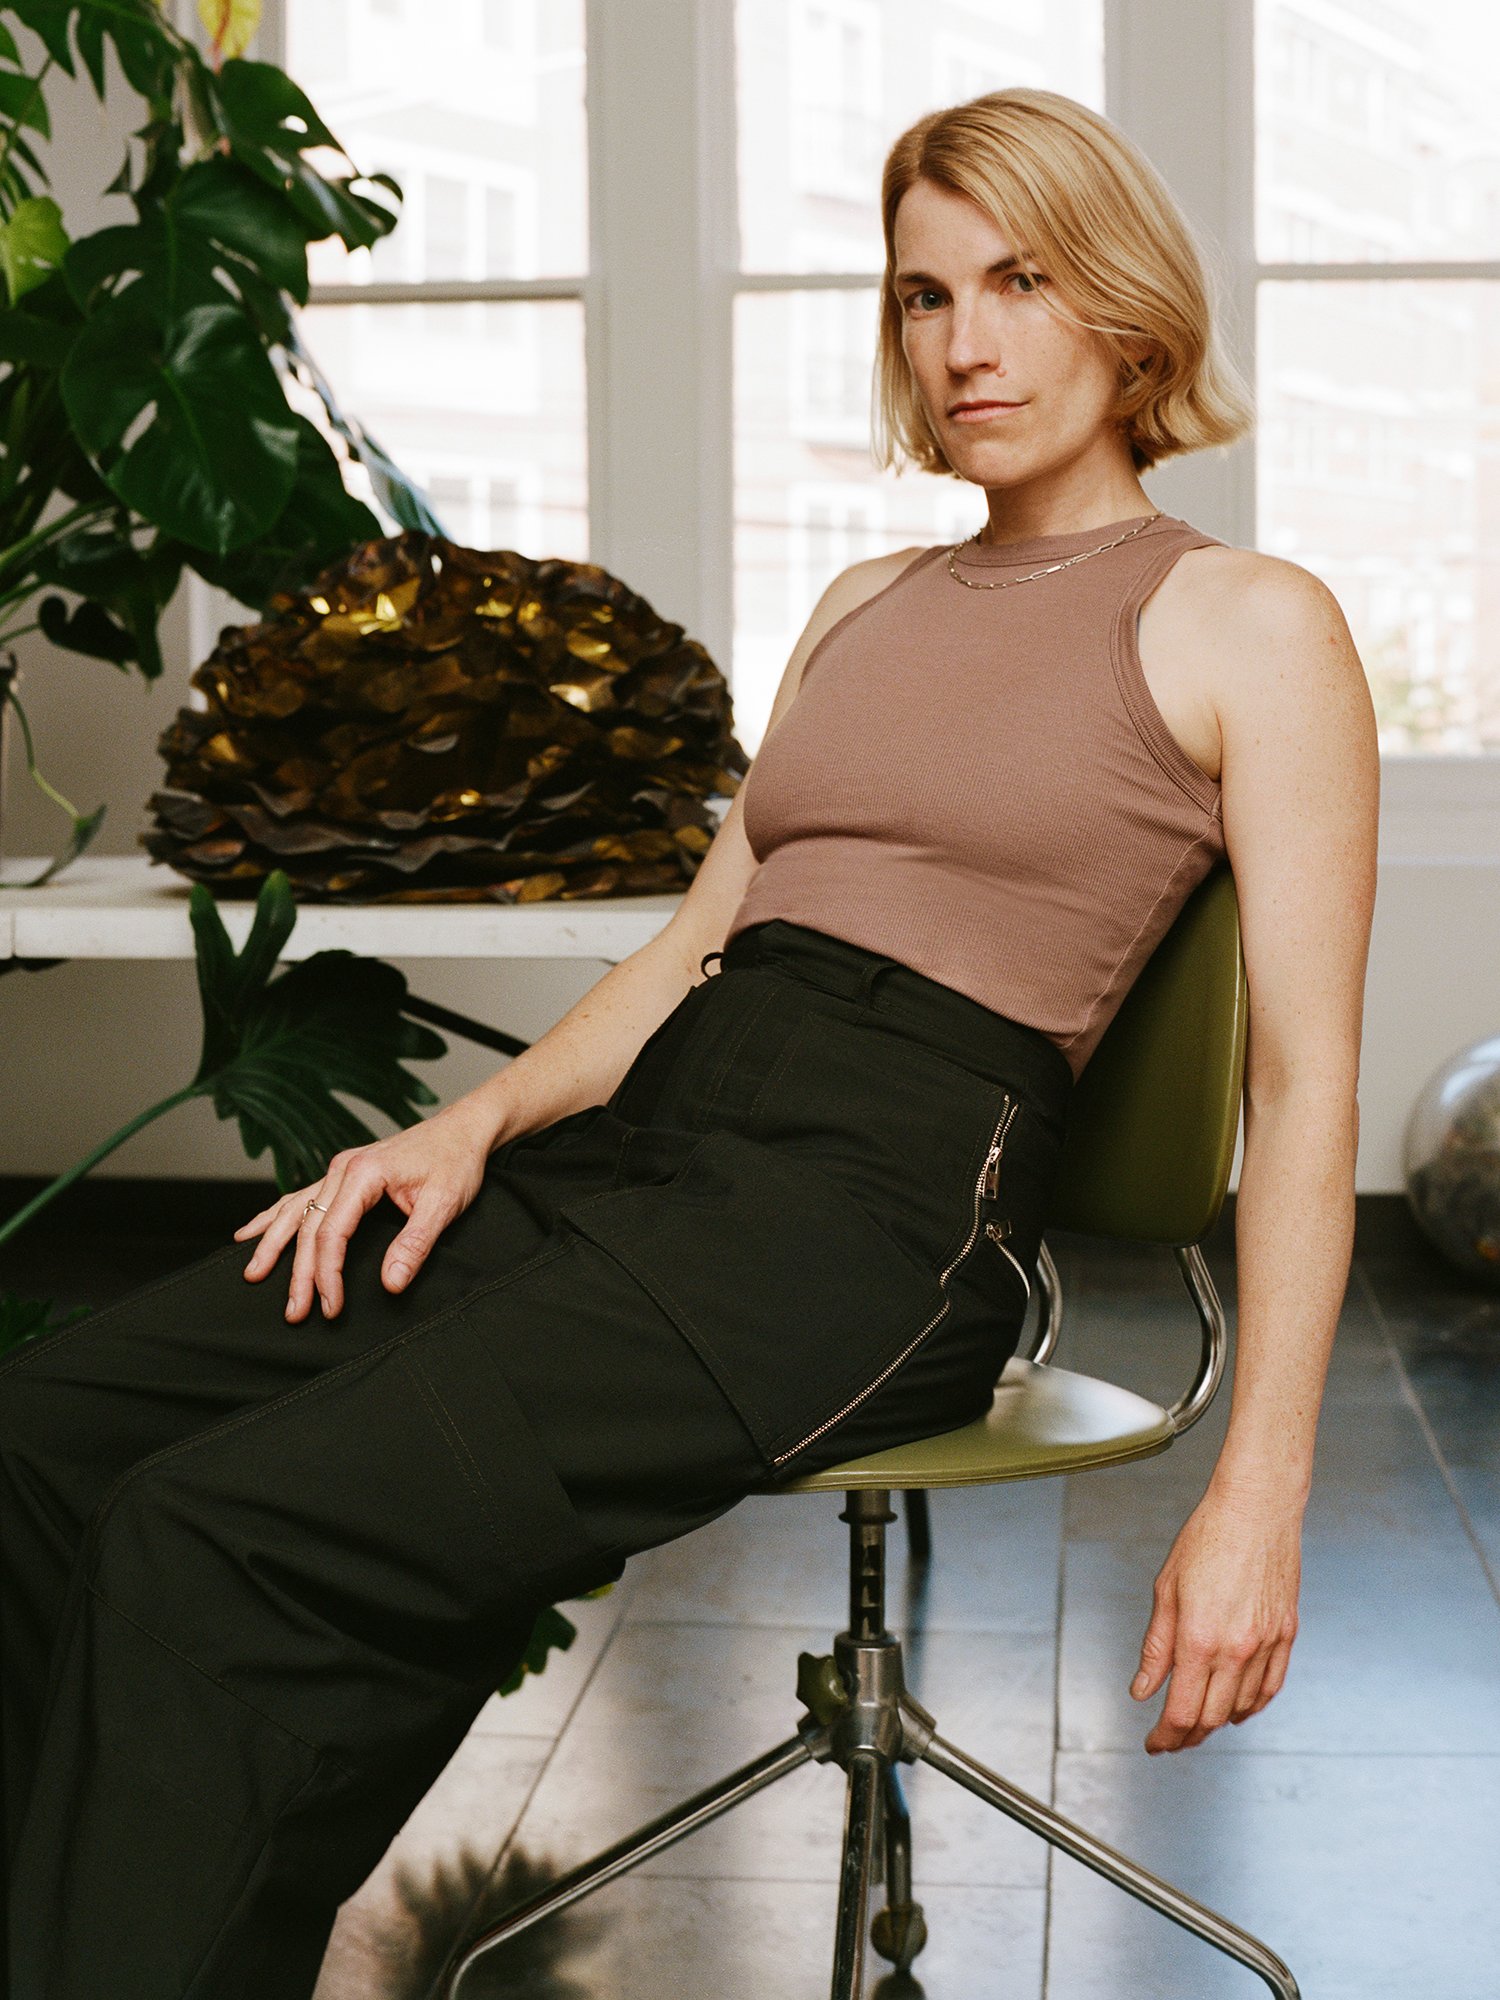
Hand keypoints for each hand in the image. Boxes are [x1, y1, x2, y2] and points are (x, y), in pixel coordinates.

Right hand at [233, 1104, 493, 1321]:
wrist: (464, 1129)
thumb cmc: (456, 1161)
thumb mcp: (445, 1204)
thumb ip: (416, 1243)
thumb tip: (390, 1283)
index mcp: (365, 1173)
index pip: (333, 1232)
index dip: (327, 1273)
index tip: (329, 1305)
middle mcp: (344, 1168)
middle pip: (309, 1227)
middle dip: (298, 1273)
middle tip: (294, 1312)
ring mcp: (341, 1169)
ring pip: (296, 1211)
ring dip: (274, 1245)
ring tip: (253, 1275)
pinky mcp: (345, 1173)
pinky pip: (301, 1197)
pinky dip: (276, 1216)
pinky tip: (251, 1232)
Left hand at [1129, 1482, 1301, 1752]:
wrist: (1257, 1509)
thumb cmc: (1206, 1539)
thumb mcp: (1165, 1590)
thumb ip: (1156, 1648)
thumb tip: (1142, 1690)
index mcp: (1198, 1639)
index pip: (1181, 1712)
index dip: (1165, 1737)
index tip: (1154, 1745)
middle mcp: (1236, 1650)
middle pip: (1211, 1718)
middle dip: (1187, 1736)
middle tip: (1170, 1739)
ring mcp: (1266, 1645)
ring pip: (1242, 1708)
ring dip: (1218, 1723)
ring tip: (1198, 1724)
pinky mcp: (1287, 1635)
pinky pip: (1271, 1688)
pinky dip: (1252, 1706)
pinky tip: (1237, 1710)